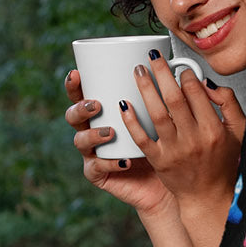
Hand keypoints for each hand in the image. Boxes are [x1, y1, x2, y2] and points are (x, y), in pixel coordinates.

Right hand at [64, 69, 173, 214]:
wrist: (166, 181)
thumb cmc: (164, 144)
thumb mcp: (163, 116)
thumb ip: (161, 96)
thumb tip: (172, 65)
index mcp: (103, 112)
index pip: (81, 95)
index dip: (74, 85)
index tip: (76, 73)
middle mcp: (93, 131)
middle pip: (73, 116)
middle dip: (80, 108)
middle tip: (96, 105)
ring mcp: (93, 153)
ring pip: (80, 141)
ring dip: (93, 134)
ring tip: (110, 133)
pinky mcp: (98, 175)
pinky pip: (97, 168)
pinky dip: (110, 163)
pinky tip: (124, 161)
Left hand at [119, 54, 245, 223]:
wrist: (208, 196)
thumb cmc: (223, 162)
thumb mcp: (238, 132)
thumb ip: (228, 103)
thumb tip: (207, 83)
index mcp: (214, 130)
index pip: (196, 93)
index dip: (186, 75)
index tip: (180, 67)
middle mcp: (194, 140)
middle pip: (174, 99)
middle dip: (162, 73)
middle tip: (152, 57)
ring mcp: (174, 151)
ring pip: (156, 114)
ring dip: (145, 89)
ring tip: (138, 71)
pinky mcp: (159, 161)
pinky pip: (142, 138)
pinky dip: (131, 121)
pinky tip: (124, 104)